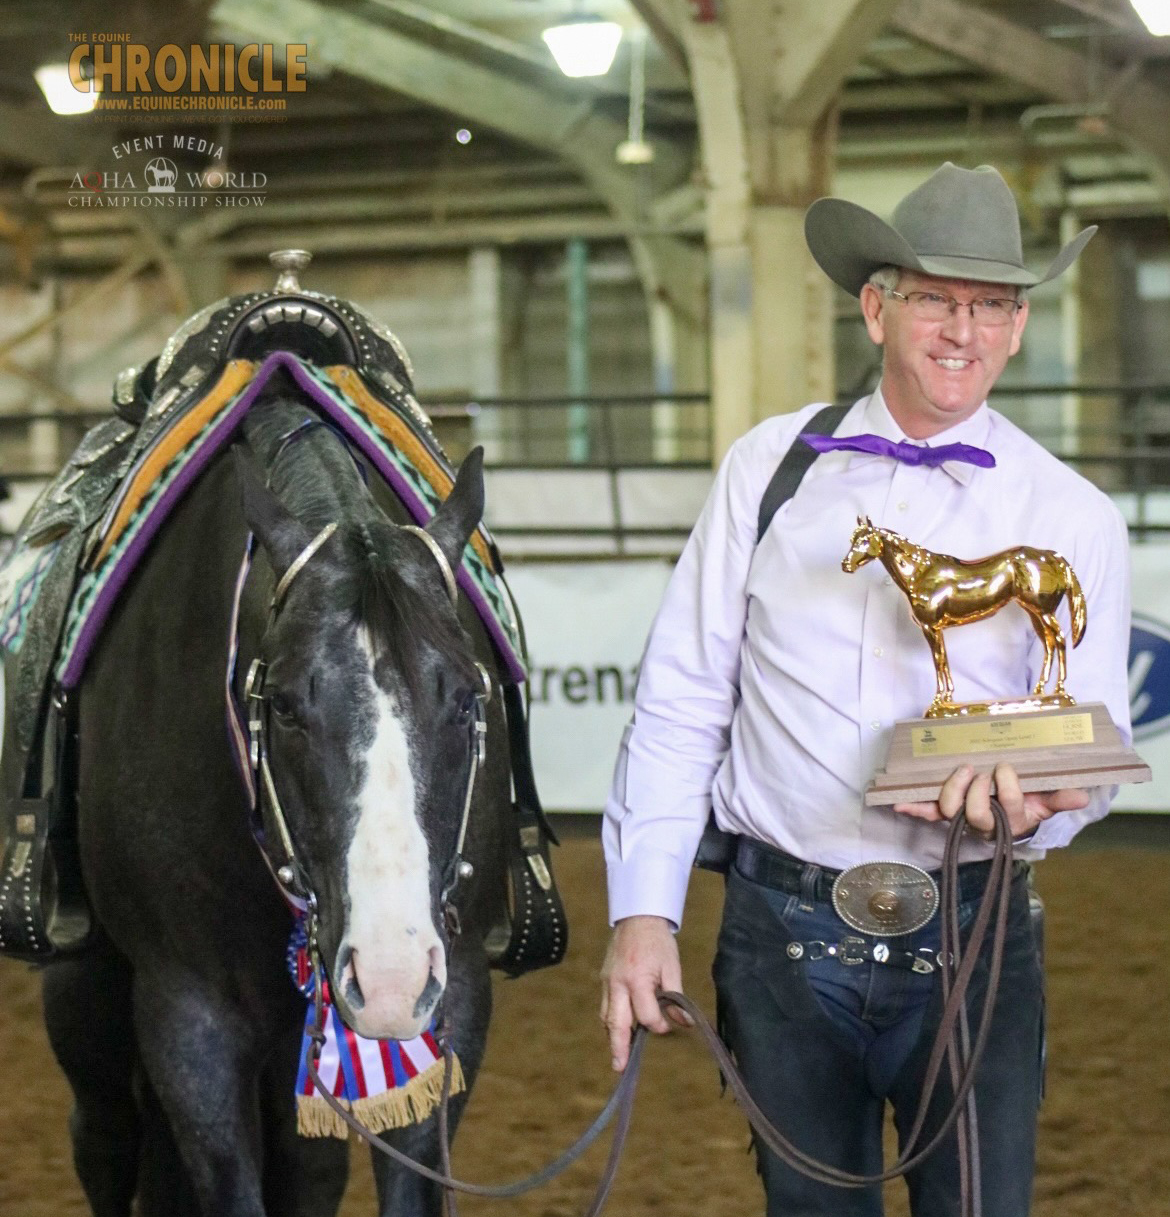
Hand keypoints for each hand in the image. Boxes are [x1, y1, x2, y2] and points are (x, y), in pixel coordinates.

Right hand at [599, 915, 688, 1071]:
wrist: (637, 917)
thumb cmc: (657, 942)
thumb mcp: (672, 967)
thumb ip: (675, 997)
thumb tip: (683, 1021)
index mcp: (637, 980)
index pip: (646, 1015)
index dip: (659, 1025)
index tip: (669, 1023)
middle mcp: (618, 984)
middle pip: (616, 1022)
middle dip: (618, 1046)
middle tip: (619, 1067)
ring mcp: (608, 981)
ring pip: (606, 1016)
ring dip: (612, 1036)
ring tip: (617, 1056)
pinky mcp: (604, 979)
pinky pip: (604, 1005)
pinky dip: (610, 1020)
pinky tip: (616, 1030)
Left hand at [893, 762, 1089, 838]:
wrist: (1006, 819)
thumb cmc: (1026, 805)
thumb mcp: (1045, 802)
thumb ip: (1060, 798)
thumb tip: (1082, 795)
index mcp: (1013, 820)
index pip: (1010, 806)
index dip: (1007, 787)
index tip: (1005, 768)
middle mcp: (985, 823)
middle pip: (976, 813)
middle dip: (976, 790)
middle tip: (979, 770)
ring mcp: (962, 819)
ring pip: (950, 810)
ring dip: (951, 789)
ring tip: (961, 770)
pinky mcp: (944, 814)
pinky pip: (927, 813)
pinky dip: (912, 808)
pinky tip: (897, 802)